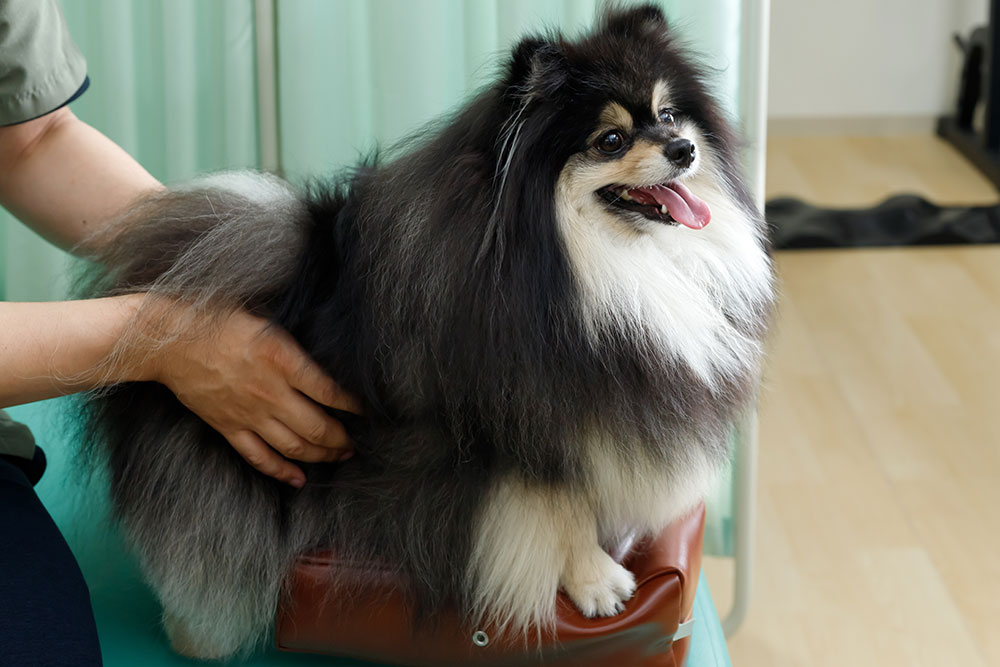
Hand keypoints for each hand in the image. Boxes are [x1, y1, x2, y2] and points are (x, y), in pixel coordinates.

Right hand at [138, 305, 360, 486]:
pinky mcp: (229, 427)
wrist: (168, 339)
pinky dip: (281, 471)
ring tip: (339, 457)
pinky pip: (260, 457)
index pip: (330, 391)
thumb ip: (295, 347)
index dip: (354, 405)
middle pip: (318, 427)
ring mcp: (249, 414)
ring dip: (322, 456)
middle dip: (342, 439)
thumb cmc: (217, 319)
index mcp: (283, 360)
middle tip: (356, 444)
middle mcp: (270, 392)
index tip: (368, 411)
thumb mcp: (267, 322)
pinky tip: (298, 479)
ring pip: (295, 446)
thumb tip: (325, 362)